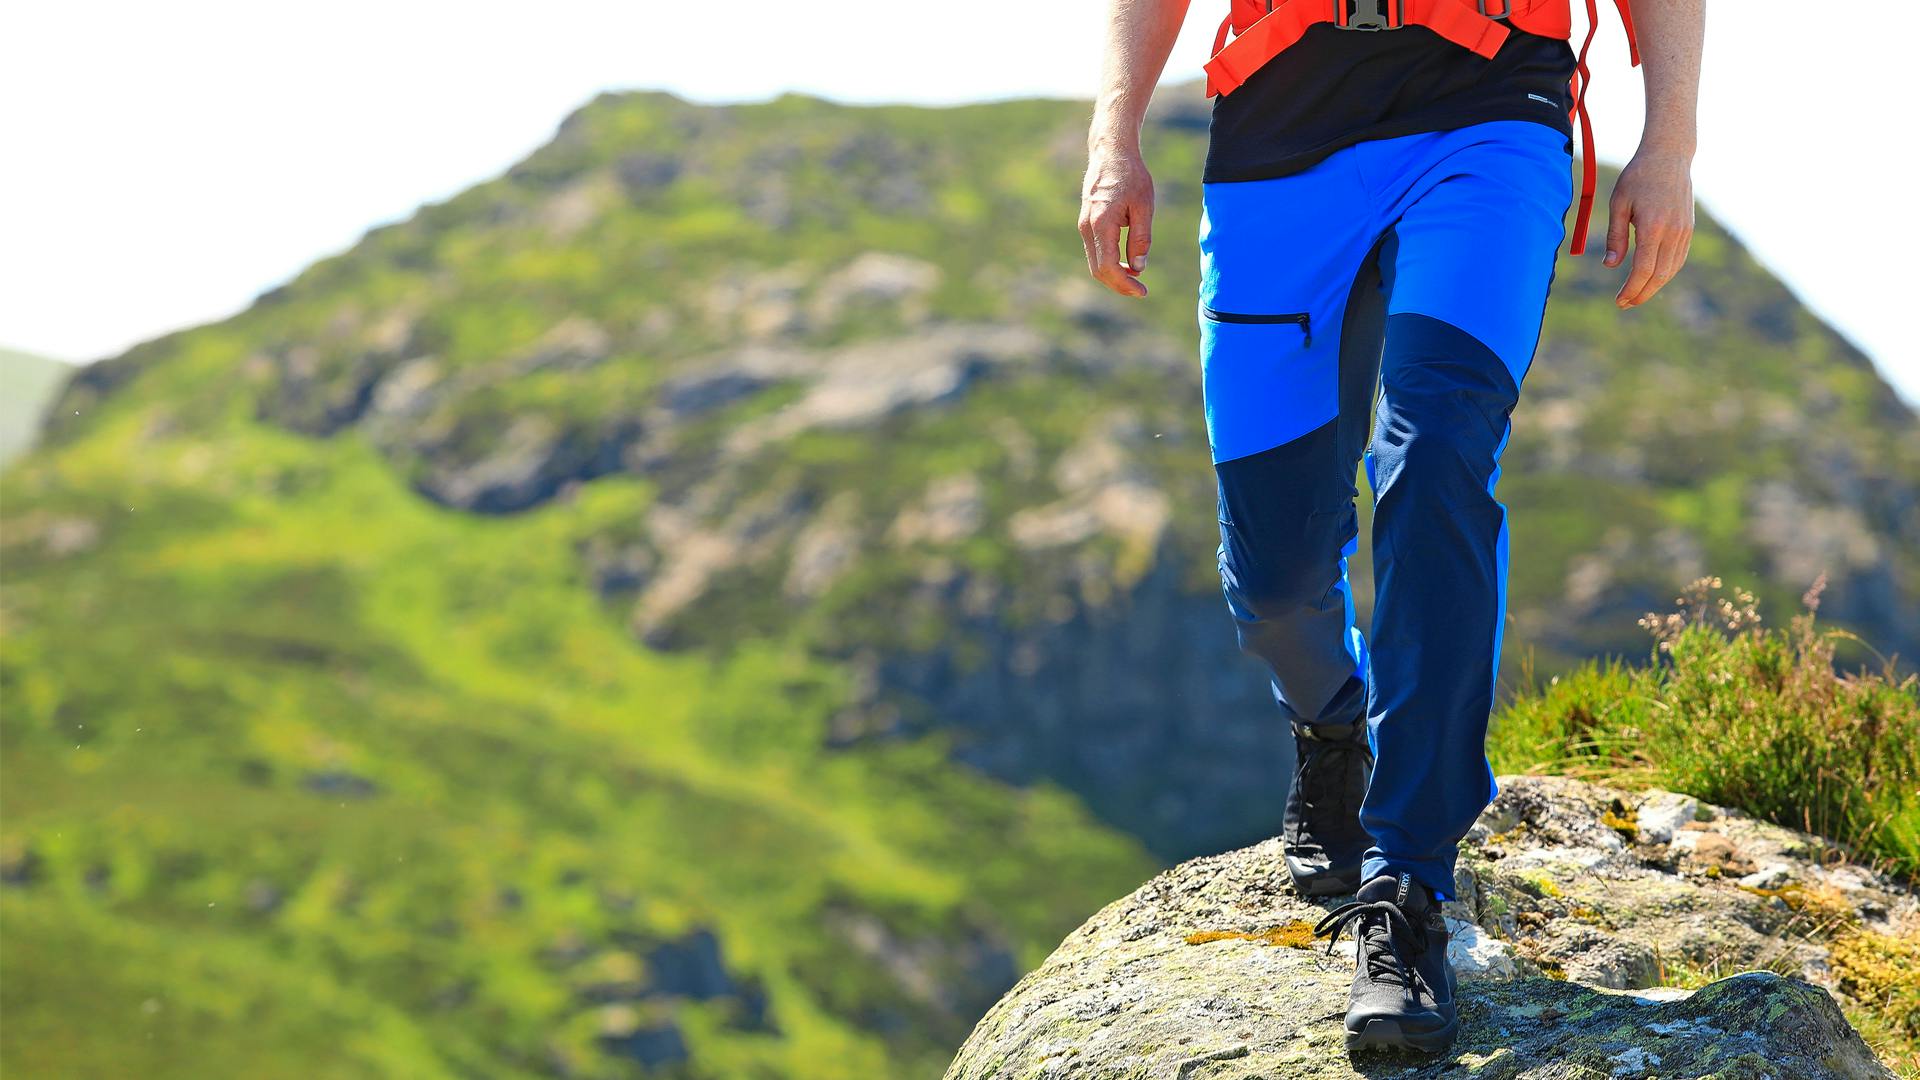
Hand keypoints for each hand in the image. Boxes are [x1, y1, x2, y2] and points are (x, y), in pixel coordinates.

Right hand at [1079, 141, 1154, 297]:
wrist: (1110, 152)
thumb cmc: (1131, 175)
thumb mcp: (1144, 206)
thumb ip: (1141, 238)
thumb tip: (1138, 267)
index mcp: (1102, 223)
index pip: (1108, 266)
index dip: (1124, 284)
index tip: (1142, 291)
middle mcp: (1087, 227)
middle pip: (1098, 270)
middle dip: (1118, 284)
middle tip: (1141, 290)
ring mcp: (1083, 225)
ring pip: (1095, 262)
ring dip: (1114, 274)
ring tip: (1136, 276)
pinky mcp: (1086, 223)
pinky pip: (1095, 251)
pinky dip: (1109, 262)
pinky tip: (1126, 261)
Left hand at [1603, 147, 1694, 308]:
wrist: (1669, 156)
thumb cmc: (1638, 177)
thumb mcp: (1618, 204)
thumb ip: (1616, 237)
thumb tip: (1611, 266)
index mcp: (1653, 226)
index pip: (1643, 269)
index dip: (1631, 289)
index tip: (1618, 301)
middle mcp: (1673, 232)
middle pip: (1659, 275)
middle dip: (1642, 294)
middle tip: (1624, 304)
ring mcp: (1684, 231)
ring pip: (1671, 270)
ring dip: (1654, 287)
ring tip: (1635, 295)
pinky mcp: (1689, 229)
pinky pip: (1678, 259)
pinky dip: (1665, 273)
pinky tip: (1651, 278)